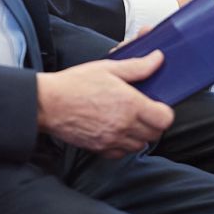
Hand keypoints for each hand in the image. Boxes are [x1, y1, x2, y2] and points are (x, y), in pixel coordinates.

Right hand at [36, 54, 175, 157]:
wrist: (48, 104)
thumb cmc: (74, 84)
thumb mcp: (108, 68)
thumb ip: (137, 66)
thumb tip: (157, 59)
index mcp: (130, 104)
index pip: (164, 118)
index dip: (164, 112)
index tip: (157, 105)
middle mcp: (124, 125)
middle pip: (155, 133)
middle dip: (154, 122)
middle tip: (145, 110)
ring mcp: (112, 139)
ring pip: (140, 144)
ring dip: (140, 134)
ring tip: (129, 120)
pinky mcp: (100, 149)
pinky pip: (122, 153)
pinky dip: (124, 145)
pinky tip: (116, 130)